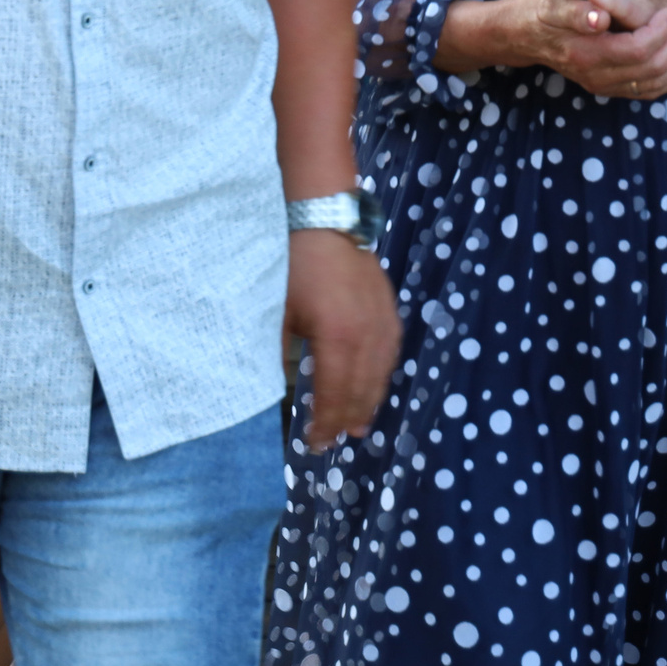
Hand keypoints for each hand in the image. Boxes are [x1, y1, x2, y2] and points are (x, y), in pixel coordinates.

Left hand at [286, 224, 399, 450]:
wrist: (325, 222)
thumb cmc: (294, 266)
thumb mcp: (277, 313)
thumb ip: (277, 355)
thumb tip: (275, 388)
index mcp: (336, 339)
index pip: (333, 394)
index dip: (324, 423)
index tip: (313, 443)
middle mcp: (366, 336)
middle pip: (360, 391)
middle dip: (346, 419)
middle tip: (333, 440)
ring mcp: (383, 322)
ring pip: (380, 375)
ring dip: (368, 403)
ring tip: (357, 426)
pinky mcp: (390, 310)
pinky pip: (391, 353)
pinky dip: (382, 375)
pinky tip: (374, 386)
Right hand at [481, 0, 666, 99]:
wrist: (520, 34)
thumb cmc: (537, 10)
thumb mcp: (551, 1)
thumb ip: (576, 11)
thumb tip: (600, 18)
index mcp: (586, 53)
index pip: (638, 51)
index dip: (661, 32)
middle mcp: (595, 75)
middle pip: (651, 69)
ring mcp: (601, 84)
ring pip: (653, 83)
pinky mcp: (605, 86)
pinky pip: (646, 92)